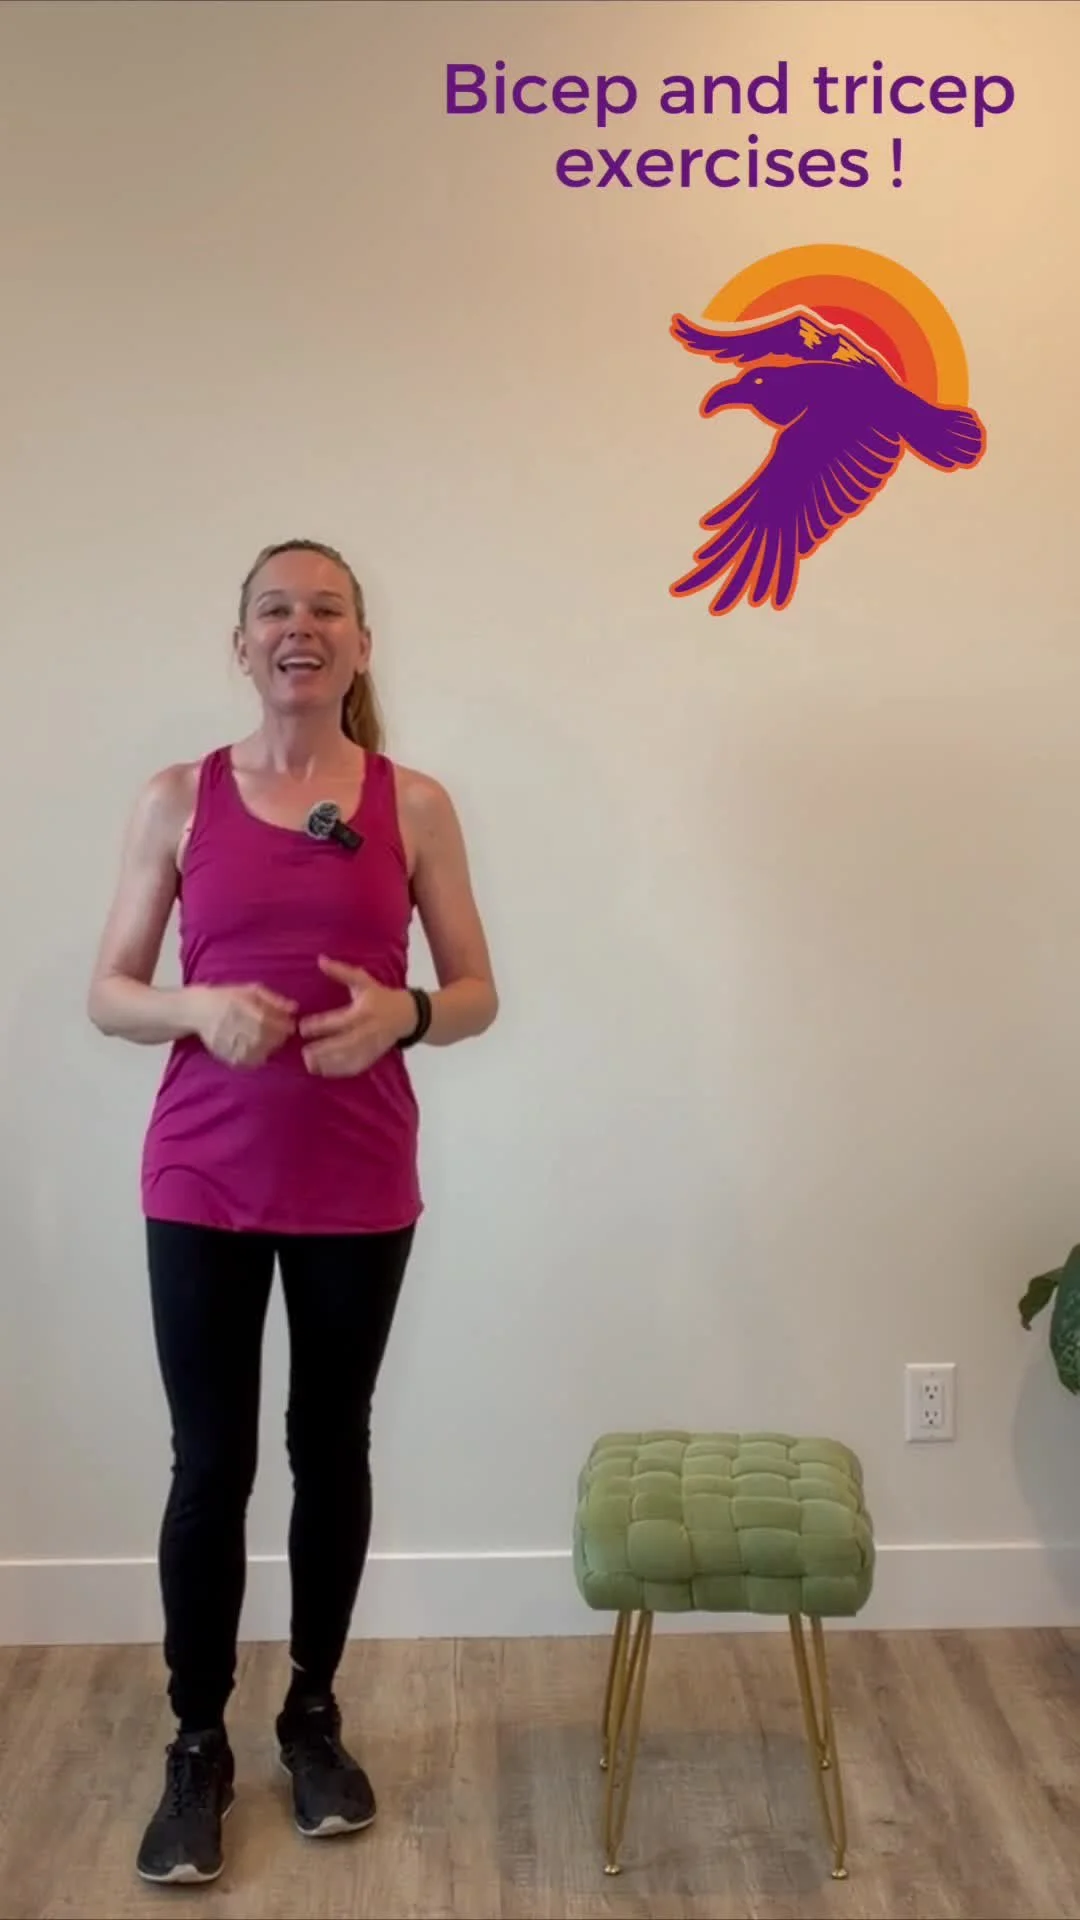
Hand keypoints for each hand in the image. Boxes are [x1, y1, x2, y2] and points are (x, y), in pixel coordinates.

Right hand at [191, 984, 296, 1067]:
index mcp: (244, 1009)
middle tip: (279, 1032)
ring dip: (269, 1048)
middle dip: (279, 1037)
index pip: (272, 1023)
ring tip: (267, 1039)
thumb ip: (274, 999)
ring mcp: (231, 1044)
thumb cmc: (228, 997)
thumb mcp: (251, 990)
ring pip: (260, 1052)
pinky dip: (257, 1057)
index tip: (289, 1025)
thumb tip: (294, 1008)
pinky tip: (256, 1048)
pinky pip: (248, 1062)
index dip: (285, 1026)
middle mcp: (237, 1027)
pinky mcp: (226, 1056)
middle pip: (268, 1039)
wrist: (199, 1010)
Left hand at [299, 957, 415, 1076]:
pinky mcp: (373, 1056)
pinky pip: (356, 1067)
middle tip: (304, 1051)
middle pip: (345, 1043)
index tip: (303, 1027)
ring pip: (349, 1058)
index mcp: (365, 1011)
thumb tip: (320, 960)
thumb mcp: (363, 981)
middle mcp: (369, 1030)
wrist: (407, 1015)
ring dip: (329, 1063)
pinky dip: (340, 1071)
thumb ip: (341, 972)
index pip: (340, 1020)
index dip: (321, 1025)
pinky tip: (323, 1071)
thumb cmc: (381, 996)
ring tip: (309, 1063)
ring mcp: (372, 1046)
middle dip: (324, 1049)